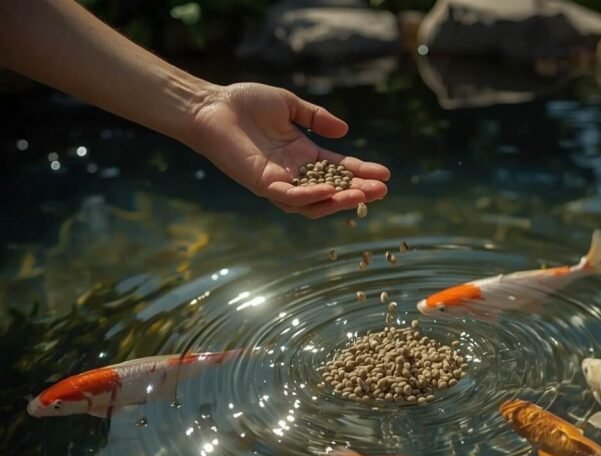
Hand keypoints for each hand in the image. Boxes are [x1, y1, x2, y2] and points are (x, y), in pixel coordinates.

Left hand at [187, 82, 389, 218]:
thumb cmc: (244, 103)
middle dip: (358, 191)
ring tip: (363, 195)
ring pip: (314, 202)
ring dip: (339, 200)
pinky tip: (328, 191)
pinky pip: (288, 197)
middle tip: (382, 191)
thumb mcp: (290, 106)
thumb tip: (344, 131)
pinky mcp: (261, 183)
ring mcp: (277, 182)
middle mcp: (293, 173)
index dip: (361, 172)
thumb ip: (316, 118)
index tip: (385, 174)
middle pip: (332, 189)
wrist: (210, 105)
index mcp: (302, 155)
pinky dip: (309, 196)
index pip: (338, 168)